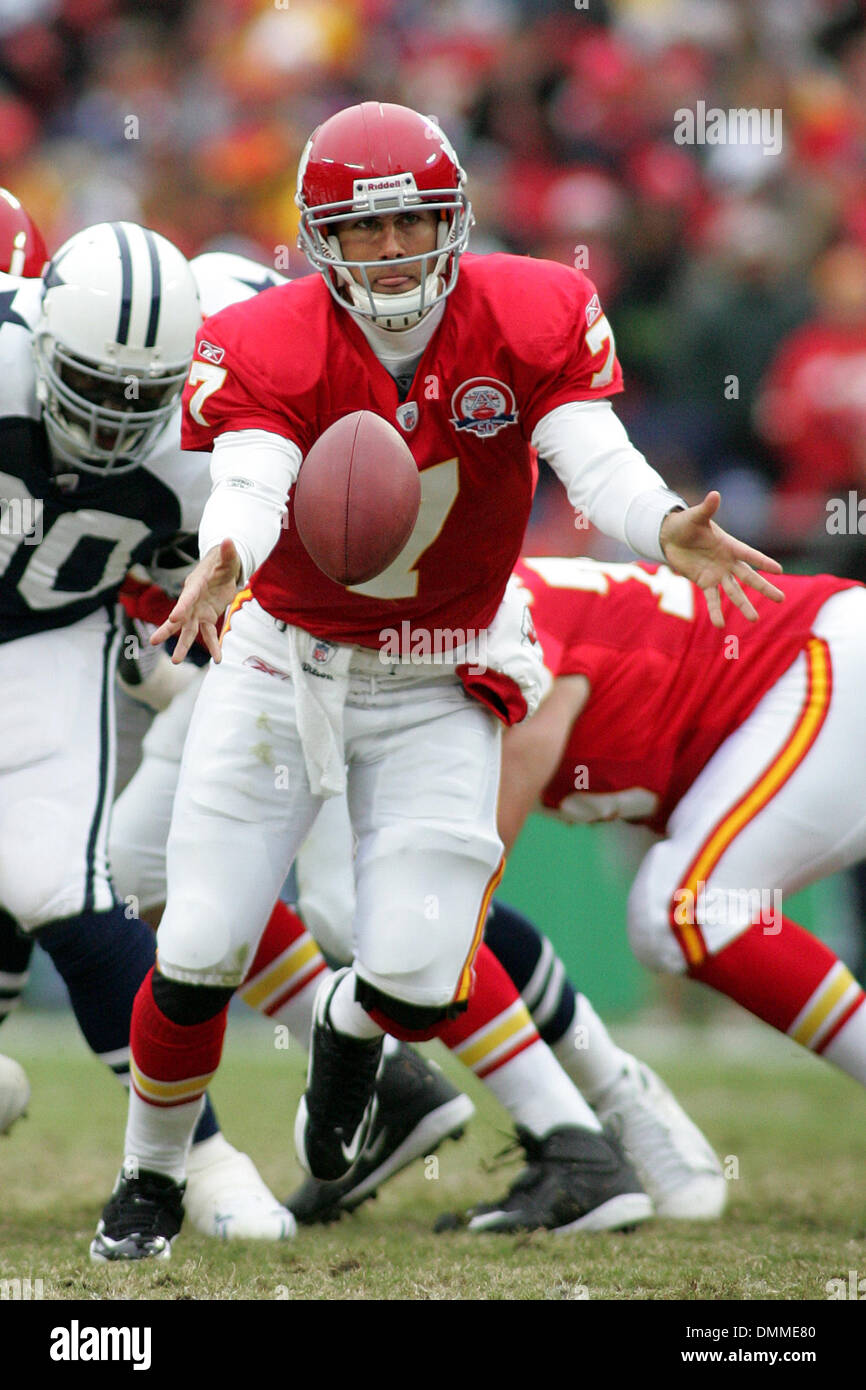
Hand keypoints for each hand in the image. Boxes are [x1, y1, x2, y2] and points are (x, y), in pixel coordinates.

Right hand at [151, 538, 241, 662]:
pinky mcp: (206, 619)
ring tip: (176, 661)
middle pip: (178, 618)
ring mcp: (197, 612)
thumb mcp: (227, 559)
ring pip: (188, 631)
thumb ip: (228, 553)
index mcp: (195, 586)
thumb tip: (229, 540)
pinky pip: (208, 635)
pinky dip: (213, 646)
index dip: (181, 607)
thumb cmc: (221, 564)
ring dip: (183, 646)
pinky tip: (217, 659)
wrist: (221, 572)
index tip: (174, 617)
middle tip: (154, 641)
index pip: (187, 598)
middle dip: (167, 629)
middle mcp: (192, 602)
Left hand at [659, 492, 783, 627]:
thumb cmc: (687, 523)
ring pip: (734, 592)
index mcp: (730, 545)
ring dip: (743, 605)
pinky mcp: (704, 582)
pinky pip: (711, 599)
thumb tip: (715, 494)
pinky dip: (715, 611)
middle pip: (749, 577)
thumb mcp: (695, 516)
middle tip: (781, 599)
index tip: (780, 570)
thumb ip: (707, 509)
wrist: (671, 536)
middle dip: (764, 588)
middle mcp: (727, 562)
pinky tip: (720, 624)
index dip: (763, 562)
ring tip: (754, 619)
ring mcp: (717, 574)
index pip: (750, 555)